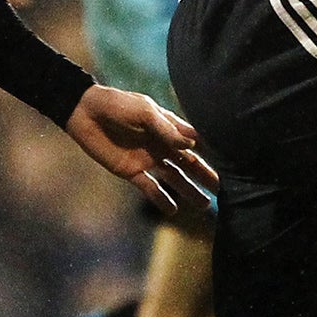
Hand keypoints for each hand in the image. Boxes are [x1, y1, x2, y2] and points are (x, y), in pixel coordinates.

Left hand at [64, 85, 219, 215]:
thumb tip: (190, 145)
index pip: (194, 142)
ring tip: (204, 206)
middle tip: (223, 190)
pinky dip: (161, 199)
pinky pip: (150, 188)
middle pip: (189, 164)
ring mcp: (147, 159)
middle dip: (205, 176)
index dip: (211, 152)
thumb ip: (166, 129)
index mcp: (168, 127)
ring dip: (189, 191)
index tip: (231, 164)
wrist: (85, 112)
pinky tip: (173, 211)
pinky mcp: (131, 171)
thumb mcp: (144, 111)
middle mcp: (161, 145)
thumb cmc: (117, 105)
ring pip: (174, 178)